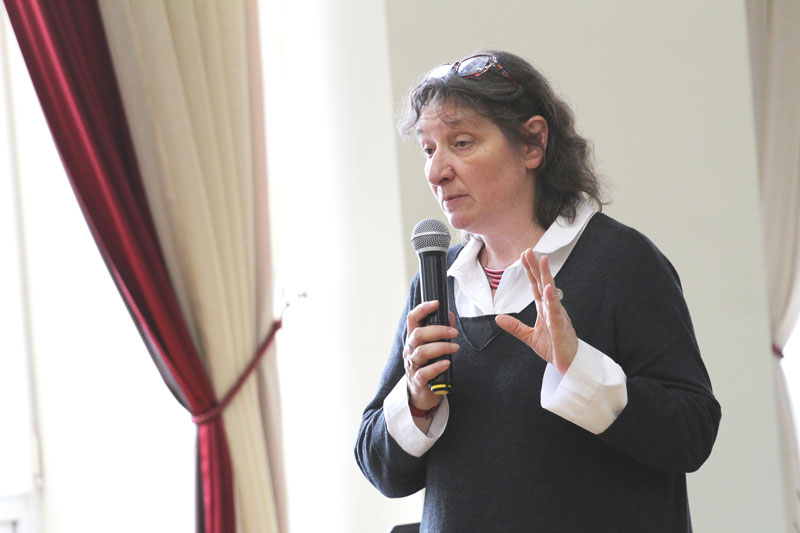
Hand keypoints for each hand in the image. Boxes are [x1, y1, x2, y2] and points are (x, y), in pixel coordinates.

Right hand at [404, 300, 458, 410]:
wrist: (422, 393)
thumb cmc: (429, 366)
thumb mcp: (434, 347)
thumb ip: (441, 332)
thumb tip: (449, 315)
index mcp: (413, 339)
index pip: (413, 319)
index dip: (423, 309)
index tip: (436, 303)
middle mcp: (410, 350)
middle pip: (418, 334)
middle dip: (438, 331)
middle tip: (454, 333)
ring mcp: (412, 365)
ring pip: (421, 352)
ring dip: (441, 347)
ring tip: (455, 348)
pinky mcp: (417, 381)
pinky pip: (424, 372)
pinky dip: (437, 366)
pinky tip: (447, 363)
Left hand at [495, 249, 577, 374]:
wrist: (568, 365)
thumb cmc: (554, 349)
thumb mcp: (529, 337)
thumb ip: (515, 326)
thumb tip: (498, 318)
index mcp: (545, 309)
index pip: (535, 286)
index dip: (530, 271)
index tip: (524, 256)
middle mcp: (552, 309)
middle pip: (543, 284)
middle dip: (536, 267)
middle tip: (529, 251)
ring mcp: (557, 316)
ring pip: (551, 292)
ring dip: (546, 276)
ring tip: (542, 261)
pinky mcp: (560, 327)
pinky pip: (556, 311)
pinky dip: (552, 299)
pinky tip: (548, 288)